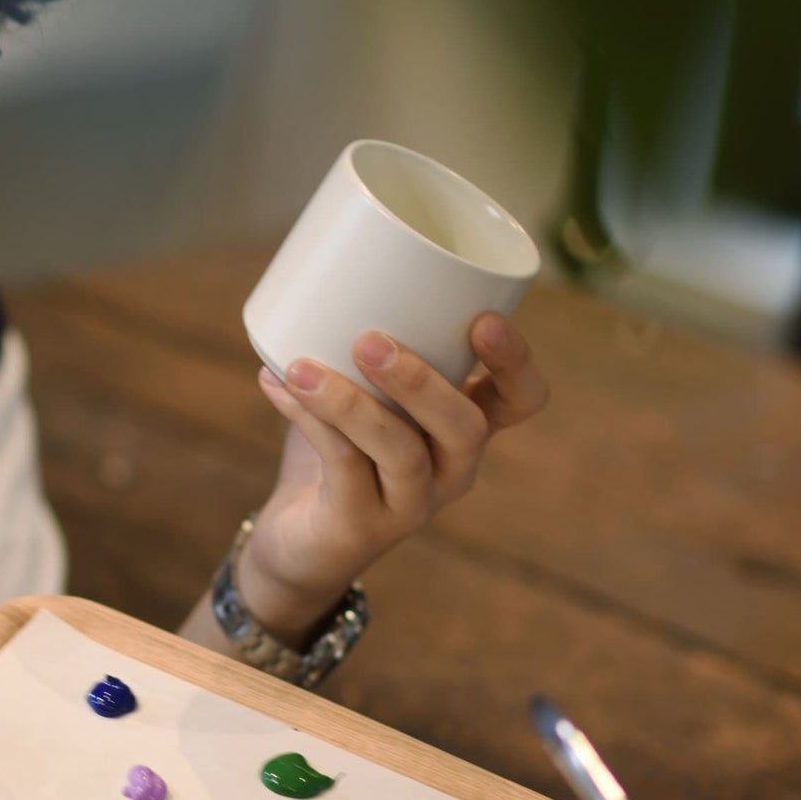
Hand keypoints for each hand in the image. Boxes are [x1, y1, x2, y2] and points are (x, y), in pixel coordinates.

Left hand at [241, 314, 547, 636]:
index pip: (522, 400)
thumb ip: (357, 341)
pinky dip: (307, 420)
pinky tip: (277, 384)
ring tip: (302, 367)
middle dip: (422, 381)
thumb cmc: (338, 449)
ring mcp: (410, 505)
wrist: (298, 541)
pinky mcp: (360, 528)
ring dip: (351, 404)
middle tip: (369, 341)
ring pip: (401, 453)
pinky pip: (343, 469)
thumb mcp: (360, 391)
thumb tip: (325, 258)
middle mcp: (450, 470)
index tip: (483, 320)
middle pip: (465, 429)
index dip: (516, 363)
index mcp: (465, 427)